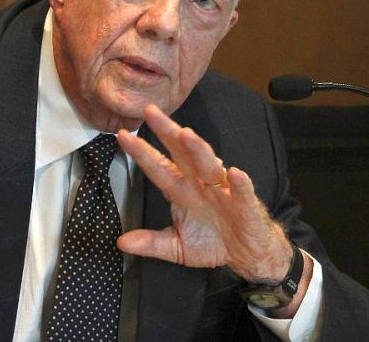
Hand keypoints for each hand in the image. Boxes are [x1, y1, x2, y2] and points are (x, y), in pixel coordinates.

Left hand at [116, 104, 292, 282]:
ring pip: (209, 165)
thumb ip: (151, 243)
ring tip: (185, 134)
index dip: (141, 152)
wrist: (245, 255)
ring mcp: (223, 191)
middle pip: (181, 153)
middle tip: (151, 112)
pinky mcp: (246, 206)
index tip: (122, 136)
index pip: (158, 166)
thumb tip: (122, 243)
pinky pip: (242, 192)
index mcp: (181, 190)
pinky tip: (233, 174)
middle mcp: (200, 184)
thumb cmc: (211, 242)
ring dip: (198, 149)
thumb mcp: (176, 246)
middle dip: (167, 131)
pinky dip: (239, 183)